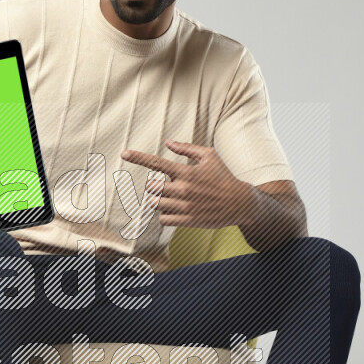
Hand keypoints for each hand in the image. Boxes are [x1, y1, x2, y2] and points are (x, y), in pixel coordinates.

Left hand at [121, 139, 249, 228]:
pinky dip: (165, 215)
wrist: (239, 202)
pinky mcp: (187, 220)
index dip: (138, 157)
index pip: (157, 163)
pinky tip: (175, 210)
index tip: (124, 153)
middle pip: (151, 187)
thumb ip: (187, 148)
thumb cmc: (223, 177)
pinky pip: (163, 219)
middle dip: (155, 187)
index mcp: (186, 172)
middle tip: (167, 187)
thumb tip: (168, 142)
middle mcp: (183, 189)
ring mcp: (184, 206)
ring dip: (159, 201)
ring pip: (155, 204)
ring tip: (172, 199)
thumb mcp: (210, 156)